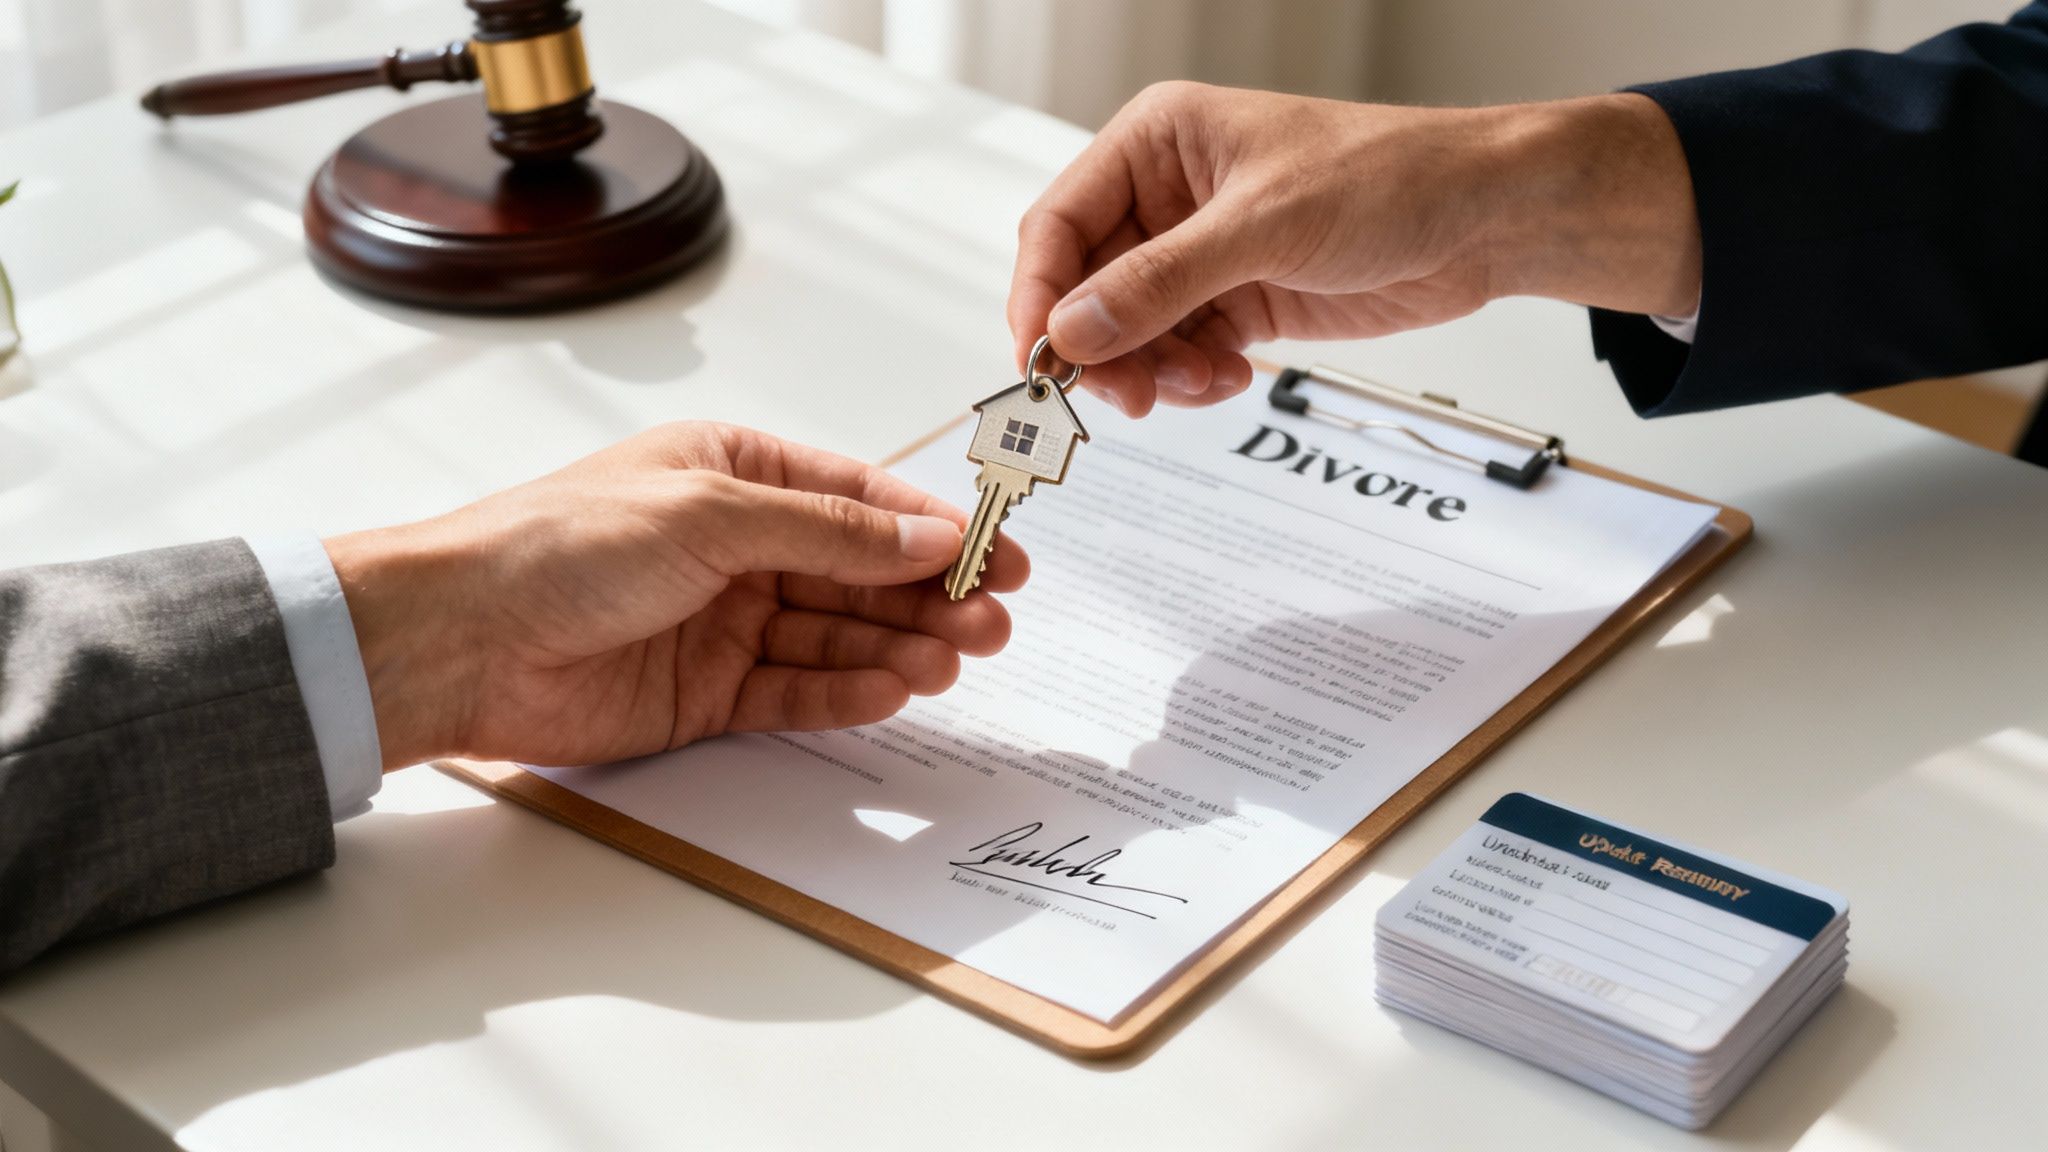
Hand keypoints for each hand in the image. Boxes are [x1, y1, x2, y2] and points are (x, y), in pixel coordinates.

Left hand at [323, 423, 1024, 768]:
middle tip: (994, 622)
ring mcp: (724, 622)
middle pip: (859, 574)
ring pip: (837, 637)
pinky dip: (847, 693)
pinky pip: (795, 693)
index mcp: (734, 474)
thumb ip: (829, 533)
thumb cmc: (562, 545)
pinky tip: (896, 689)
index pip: (858, 500)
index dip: (932, 529)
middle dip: (930, 596)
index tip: (998, 554)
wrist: (462, 641)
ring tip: (959, 658)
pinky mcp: (706, 693)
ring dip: (901, 646)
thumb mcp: (711, 514)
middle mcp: (736, 546)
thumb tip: (928, 538)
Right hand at [1010, 84, 1701, 416]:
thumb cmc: (1390, 176)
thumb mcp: (1265, 225)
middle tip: (1126, 397)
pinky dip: (1193, 379)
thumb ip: (1162, 281)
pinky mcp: (1235, 302)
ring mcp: (1200, 255)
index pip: (1059, 222)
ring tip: (1203, 382)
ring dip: (1153, 372)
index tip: (1042, 359)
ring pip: (1131, 334)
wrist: (1482, 220)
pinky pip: (1180, 354)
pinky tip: (1232, 376)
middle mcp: (1167, 198)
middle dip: (1103, 349)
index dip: (1041, 295)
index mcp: (1157, 142)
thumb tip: (1073, 331)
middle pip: (1087, 289)